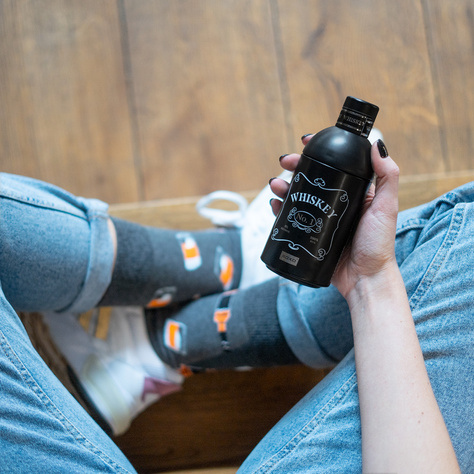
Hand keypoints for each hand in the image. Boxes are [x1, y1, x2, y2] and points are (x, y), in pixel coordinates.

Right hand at [270, 136, 399, 298]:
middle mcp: (336, 202)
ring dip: (283, 186)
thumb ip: (388, 176)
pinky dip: (280, 209)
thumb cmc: (378, 245)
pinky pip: (292, 218)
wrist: (364, 278)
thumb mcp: (386, 207)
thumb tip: (377, 144)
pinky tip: (275, 205)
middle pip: (312, 177)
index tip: (306, 142)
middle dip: (296, 167)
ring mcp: (322, 219)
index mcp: (354, 192)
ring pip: (299, 196)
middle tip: (285, 162)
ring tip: (275, 185)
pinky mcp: (310, 234)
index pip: (335, 165)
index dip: (319, 152)